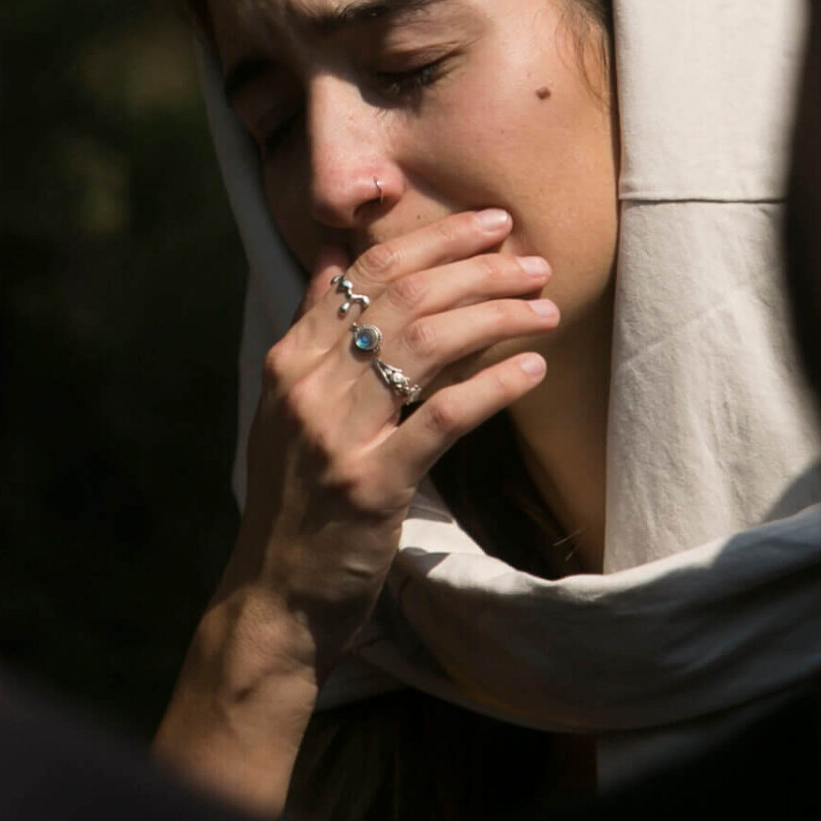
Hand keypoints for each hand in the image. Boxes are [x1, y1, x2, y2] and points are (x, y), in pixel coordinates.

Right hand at [153, 207, 555, 810]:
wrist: (276, 597)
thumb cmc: (295, 500)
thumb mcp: (289, 406)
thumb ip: (313, 328)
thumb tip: (332, 252)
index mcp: (289, 359)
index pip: (366, 271)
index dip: (435, 239)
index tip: (490, 223)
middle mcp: (307, 386)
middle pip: (403, 297)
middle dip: (477, 268)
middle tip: (533, 260)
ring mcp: (336, 435)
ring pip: (424, 344)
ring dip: (494, 316)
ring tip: (545, 308)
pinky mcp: (370, 484)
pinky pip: (440, 419)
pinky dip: (491, 387)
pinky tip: (532, 369)